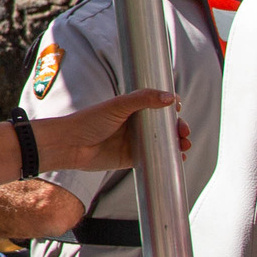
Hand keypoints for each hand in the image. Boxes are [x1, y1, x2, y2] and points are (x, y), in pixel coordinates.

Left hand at [34, 89, 176, 170]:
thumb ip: (143, 99)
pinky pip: (154, 159)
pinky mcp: (131, 158)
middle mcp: (135, 124)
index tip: (179, 110)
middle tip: (185, 132)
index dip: (171, 108)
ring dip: (177, 144)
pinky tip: (179, 159)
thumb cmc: (89, 121)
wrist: (71, 146)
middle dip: (178, 128)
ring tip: (185, 146)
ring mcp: (134, 141)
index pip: (158, 105)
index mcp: (132, 107)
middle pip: (164, 126)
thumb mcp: (118, 106)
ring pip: (162, 142)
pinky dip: (167, 159)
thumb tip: (170, 98)